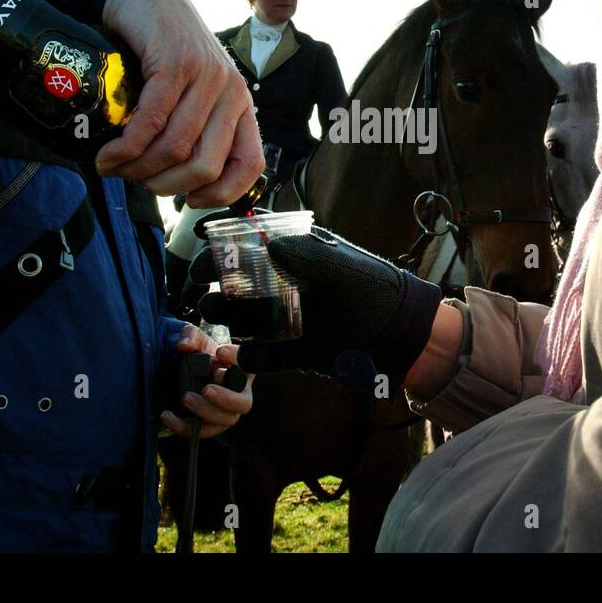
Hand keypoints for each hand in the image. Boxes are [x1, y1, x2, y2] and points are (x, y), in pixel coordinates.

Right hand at [95, 0, 263, 205]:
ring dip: (137, 169)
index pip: (250, 165)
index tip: (188, 201)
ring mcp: (206, 75)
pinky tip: (109, 153)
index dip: (221, 194)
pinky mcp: (175, 62)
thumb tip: (173, 182)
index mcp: (240, 103)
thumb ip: (191, 126)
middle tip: (135, 180)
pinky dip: (125, 147)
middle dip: (164, 186)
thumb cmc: (160, 43)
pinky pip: (151, 121)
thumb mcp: (188, 88)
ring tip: (113, 166)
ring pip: (175, 148)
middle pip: (205, 166)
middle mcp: (231, 91)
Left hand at [159, 325, 252, 438]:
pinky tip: (167, 416)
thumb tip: (184, 346)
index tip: (220, 352)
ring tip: (185, 398)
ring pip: (225, 420)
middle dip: (225, 398)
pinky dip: (184, 427)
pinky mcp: (209, 425)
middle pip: (243, 403)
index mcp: (242, 370)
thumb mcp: (196, 340)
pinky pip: (201, 432)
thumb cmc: (201, 355)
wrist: (188, 373)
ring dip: (206, 412)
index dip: (238, 359)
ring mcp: (226, 413)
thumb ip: (190, 336)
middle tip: (206, 389)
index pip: (249, 364)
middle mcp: (239, 394)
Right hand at [189, 226, 442, 390]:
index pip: (253, 242)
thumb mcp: (345, 269)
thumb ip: (309, 256)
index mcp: (298, 257)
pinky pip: (263, 358)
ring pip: (244, 317)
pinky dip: (251, 359)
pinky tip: (249, 356)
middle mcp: (286, 286)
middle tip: (200, 285)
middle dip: (216, 282)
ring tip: (215, 314)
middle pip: (239, 281)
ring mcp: (287, 320)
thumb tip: (269, 244)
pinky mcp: (293, 354)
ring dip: (225, 315)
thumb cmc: (377, 292)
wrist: (400, 338)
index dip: (224, 242)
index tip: (204, 247)